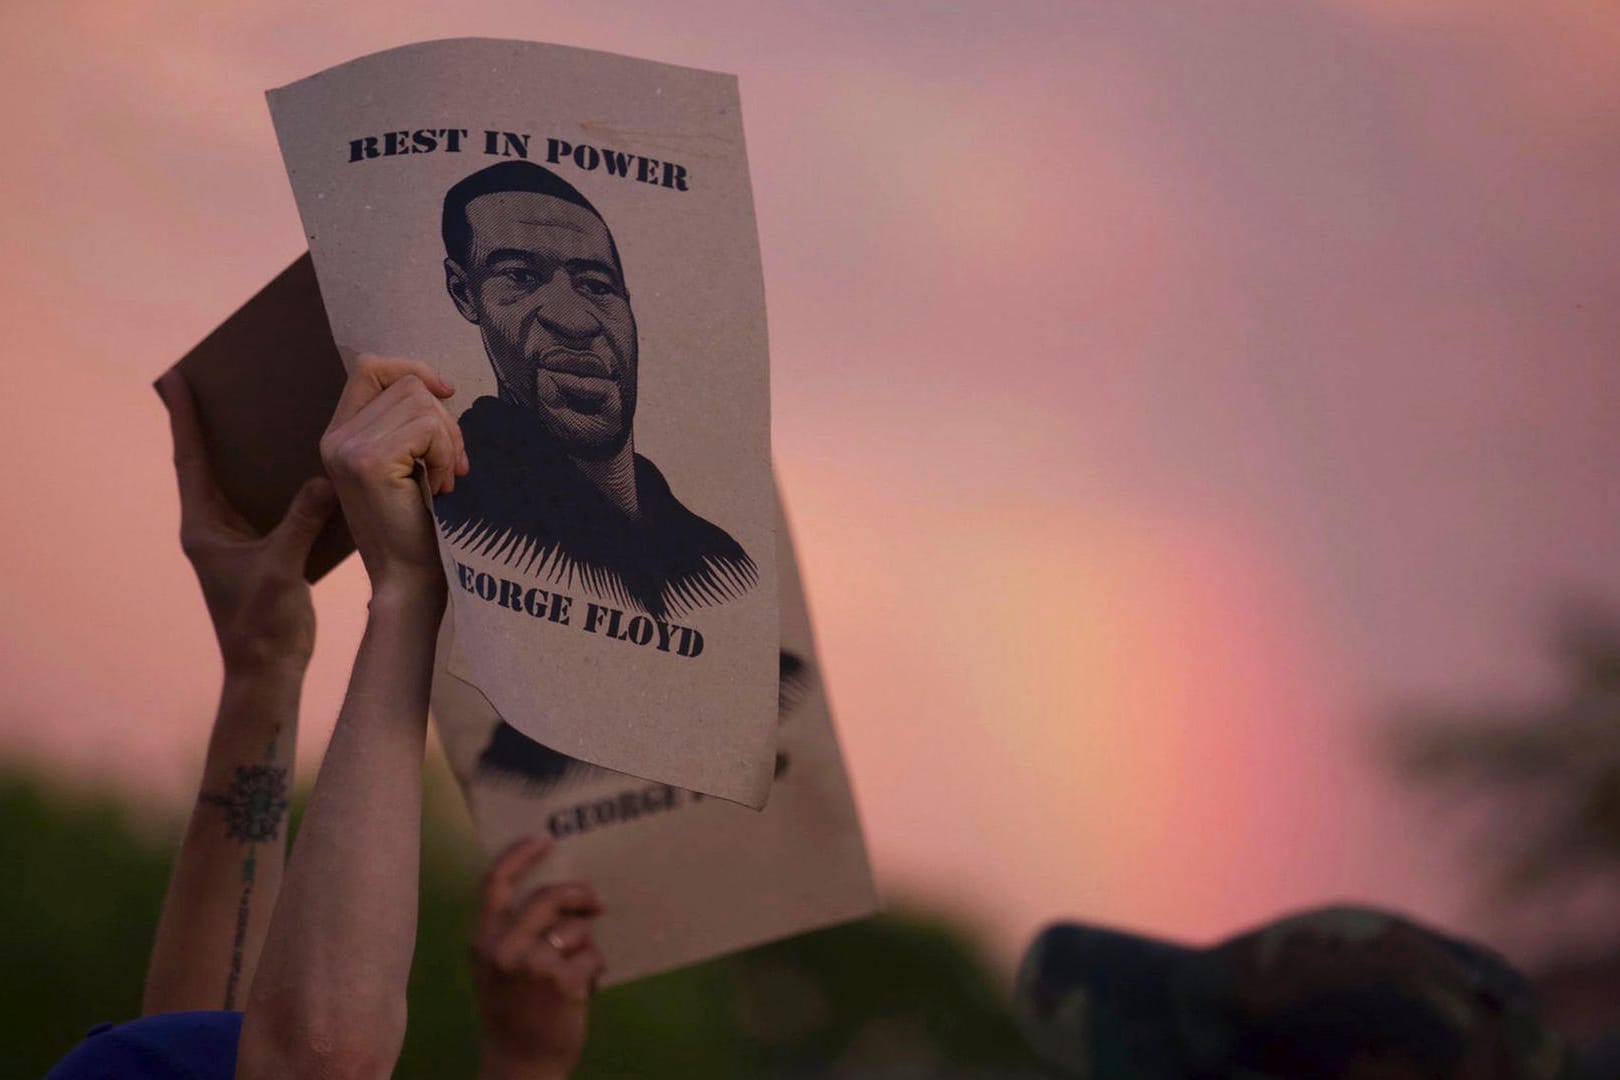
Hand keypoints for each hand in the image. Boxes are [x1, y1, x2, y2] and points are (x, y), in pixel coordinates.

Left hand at [159, 369, 335, 671]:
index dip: (184, 417)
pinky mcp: (261, 551)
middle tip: (220, 382)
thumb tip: (326, 478)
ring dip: (247, 452)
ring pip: (239, 482)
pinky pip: (267, 504)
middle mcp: (213, 528)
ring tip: (261, 414)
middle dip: (213, 423)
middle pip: (209, 463)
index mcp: (204, 526)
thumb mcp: (280, 568)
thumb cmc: (262, 626)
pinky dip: (279, 481)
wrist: (266, 673)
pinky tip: (302, 466)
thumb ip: (301, 521)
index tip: (175, 377)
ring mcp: (236, 540)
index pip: (191, 460)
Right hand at [318, 355, 466, 597]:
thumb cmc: (416, 524)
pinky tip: (442, 487)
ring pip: (420, 402)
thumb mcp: (407, 464)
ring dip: (448, 441)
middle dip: (444, 419)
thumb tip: (439, 386)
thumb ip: (406, 424)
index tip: (446, 393)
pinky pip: (427, 429)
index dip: (412, 369)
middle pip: (406, 384)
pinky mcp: (369, 461)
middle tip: (452, 465)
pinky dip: (447, 455)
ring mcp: (348, 447)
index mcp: (340, 434)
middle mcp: (335, 436)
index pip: (370, 367)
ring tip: (444, 479)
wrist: (407, 578)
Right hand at [473, 837, 606, 1079]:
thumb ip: (515, 930)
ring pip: (576, 929)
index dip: (520, 854)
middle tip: (595, 902)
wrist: (520, 1063)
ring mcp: (532, 964)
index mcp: (482, 940)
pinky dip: (596, 969)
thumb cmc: (513, 1011)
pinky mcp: (561, 980)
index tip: (546, 838)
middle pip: (549, 896)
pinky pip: (593, 955)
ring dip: (587, 945)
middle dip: (579, 894)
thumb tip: (564, 894)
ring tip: (580, 968)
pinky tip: (587, 987)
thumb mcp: (497, 966)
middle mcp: (502, 947)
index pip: (495, 882)